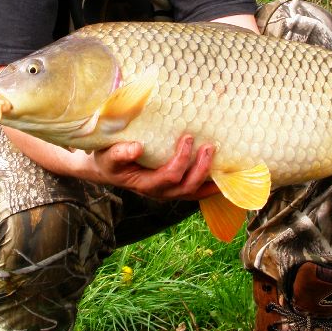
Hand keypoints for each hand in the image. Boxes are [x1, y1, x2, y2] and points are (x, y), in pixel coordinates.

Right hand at [90, 134, 219, 200]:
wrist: (109, 169)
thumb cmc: (108, 160)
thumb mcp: (107, 156)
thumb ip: (119, 154)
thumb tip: (136, 148)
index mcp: (145, 184)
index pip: (170, 176)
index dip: (182, 159)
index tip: (188, 138)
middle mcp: (160, 193)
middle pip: (187, 186)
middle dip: (201, 167)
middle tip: (209, 146)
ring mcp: (169, 193)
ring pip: (195, 192)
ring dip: (209, 177)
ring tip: (220, 159)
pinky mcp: (175, 188)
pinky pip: (197, 191)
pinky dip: (211, 186)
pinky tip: (224, 176)